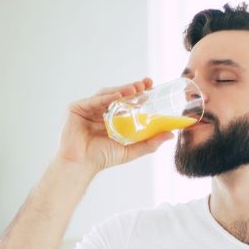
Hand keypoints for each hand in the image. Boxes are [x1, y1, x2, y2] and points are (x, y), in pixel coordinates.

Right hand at [56, 78, 175, 171]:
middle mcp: (99, 111)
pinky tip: (119, 94)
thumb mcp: (131, 149)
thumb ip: (150, 142)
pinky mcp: (76, 108)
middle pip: (117, 95)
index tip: (151, 86)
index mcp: (111, 119)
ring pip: (107, 94)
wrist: (82, 164)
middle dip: (132, 88)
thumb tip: (171, 134)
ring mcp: (87, 108)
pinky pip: (94, 100)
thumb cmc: (103, 158)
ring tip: (135, 88)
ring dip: (122, 90)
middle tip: (145, 84)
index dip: (139, 94)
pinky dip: (107, 97)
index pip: (126, 102)